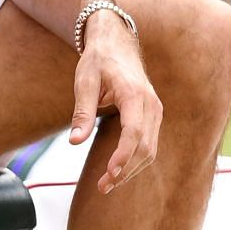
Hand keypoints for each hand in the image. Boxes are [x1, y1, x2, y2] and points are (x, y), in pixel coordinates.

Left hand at [69, 14, 161, 193]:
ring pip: (150, 149)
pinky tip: (119, 170)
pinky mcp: (153, 115)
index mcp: (135, 94)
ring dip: (131, 169)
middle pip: (145, 146)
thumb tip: (74, 141)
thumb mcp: (84, 81)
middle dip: (125, 170)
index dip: (123, 156)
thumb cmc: (98, 60)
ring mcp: (155, 110)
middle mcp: (151, 104)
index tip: (110, 174)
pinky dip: (136, 160)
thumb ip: (82, 111)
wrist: (116, 42)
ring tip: (108, 184)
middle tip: (102, 187)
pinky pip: (150, 143)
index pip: (133, 132)